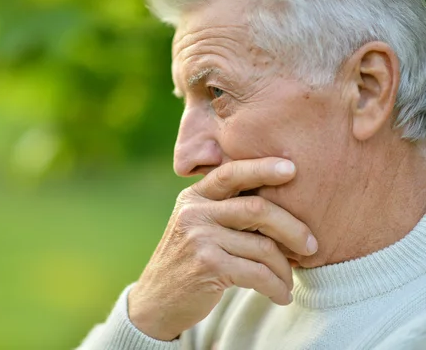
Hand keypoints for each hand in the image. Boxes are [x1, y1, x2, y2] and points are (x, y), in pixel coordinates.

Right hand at [127, 158, 317, 340]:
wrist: (157, 301)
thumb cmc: (189, 261)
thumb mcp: (197, 226)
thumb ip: (225, 210)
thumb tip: (281, 205)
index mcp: (194, 197)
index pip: (231, 173)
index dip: (263, 168)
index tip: (292, 169)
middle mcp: (194, 212)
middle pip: (257, 209)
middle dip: (292, 228)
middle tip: (312, 245)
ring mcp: (199, 238)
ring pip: (262, 246)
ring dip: (285, 268)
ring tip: (289, 281)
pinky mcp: (207, 266)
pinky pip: (257, 273)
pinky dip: (276, 287)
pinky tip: (282, 295)